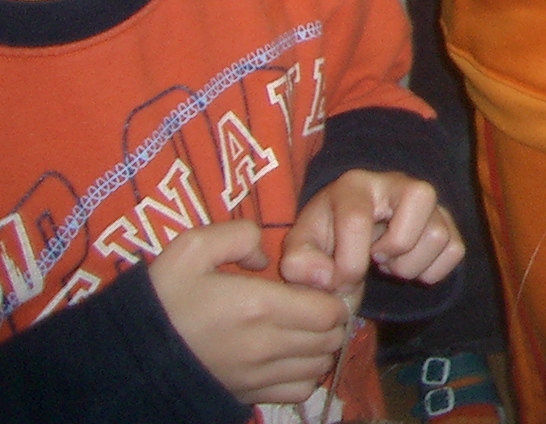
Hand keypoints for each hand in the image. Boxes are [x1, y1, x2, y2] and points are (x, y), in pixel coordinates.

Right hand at [148, 218, 350, 405]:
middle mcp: (267, 346)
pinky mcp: (248, 396)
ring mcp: (258, 376)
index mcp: (261, 306)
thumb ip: (238, 236)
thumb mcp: (192, 248)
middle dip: (330, 319)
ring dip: (320, 346)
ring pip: (320, 365)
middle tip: (312, 304)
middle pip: (331, 338)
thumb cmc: (162, 298)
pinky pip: (299, 391)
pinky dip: (304, 375)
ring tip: (302, 330)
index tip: (316, 285)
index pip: (331, 309)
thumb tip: (265, 254)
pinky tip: (288, 357)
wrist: (126, 354)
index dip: (332, 294)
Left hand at [280, 170, 462, 307]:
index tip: (341, 280)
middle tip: (376, 259)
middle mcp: (399, 182)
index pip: (358, 219)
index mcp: (356, 185)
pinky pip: (455, 250)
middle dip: (395, 246)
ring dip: (411, 265)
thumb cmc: (328, 234)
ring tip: (389, 263)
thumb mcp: (302, 244)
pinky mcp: (447, 222)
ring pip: (440, 233)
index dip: (349, 262)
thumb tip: (329, 278)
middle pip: (421, 197)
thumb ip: (298, 263)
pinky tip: (407, 266)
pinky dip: (432, 271)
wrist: (352, 231)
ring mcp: (428, 202)